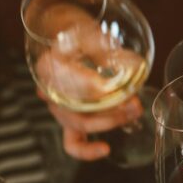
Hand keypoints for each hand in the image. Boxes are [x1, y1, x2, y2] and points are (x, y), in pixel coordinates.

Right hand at [33, 3, 144, 159]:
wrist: (66, 38)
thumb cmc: (78, 34)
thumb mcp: (88, 32)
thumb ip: (103, 48)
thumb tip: (128, 65)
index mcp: (49, 66)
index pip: (69, 80)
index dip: (91, 86)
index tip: (112, 87)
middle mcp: (49, 91)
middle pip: (77, 110)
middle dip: (110, 112)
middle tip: (134, 104)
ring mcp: (59, 108)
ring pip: (80, 125)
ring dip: (110, 122)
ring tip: (133, 112)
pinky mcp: (70, 120)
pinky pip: (73, 143)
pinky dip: (87, 150)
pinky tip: (105, 149)